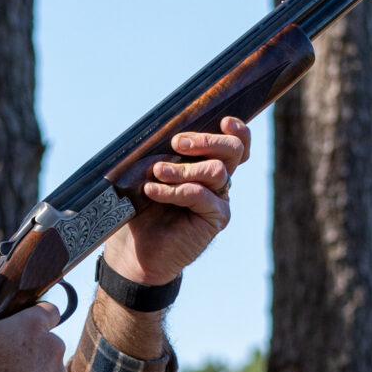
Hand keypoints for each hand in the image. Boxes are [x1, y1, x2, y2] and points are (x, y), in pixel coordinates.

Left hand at [105, 117, 250, 288]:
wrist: (133, 250)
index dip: (237, 130)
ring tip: (157, 172)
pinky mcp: (215, 219)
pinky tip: (153, 192)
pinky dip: (177, 190)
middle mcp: (218, 179)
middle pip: (232, 150)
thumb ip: (162, 153)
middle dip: (207, 141)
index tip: (224, 120)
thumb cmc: (139, 207)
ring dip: (183, 168)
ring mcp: (218, 199)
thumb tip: (161, 130)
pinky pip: (202, 196)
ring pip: (217, 170)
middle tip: (178, 143)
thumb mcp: (147, 173)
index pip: (233, 143)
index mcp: (206, 163)